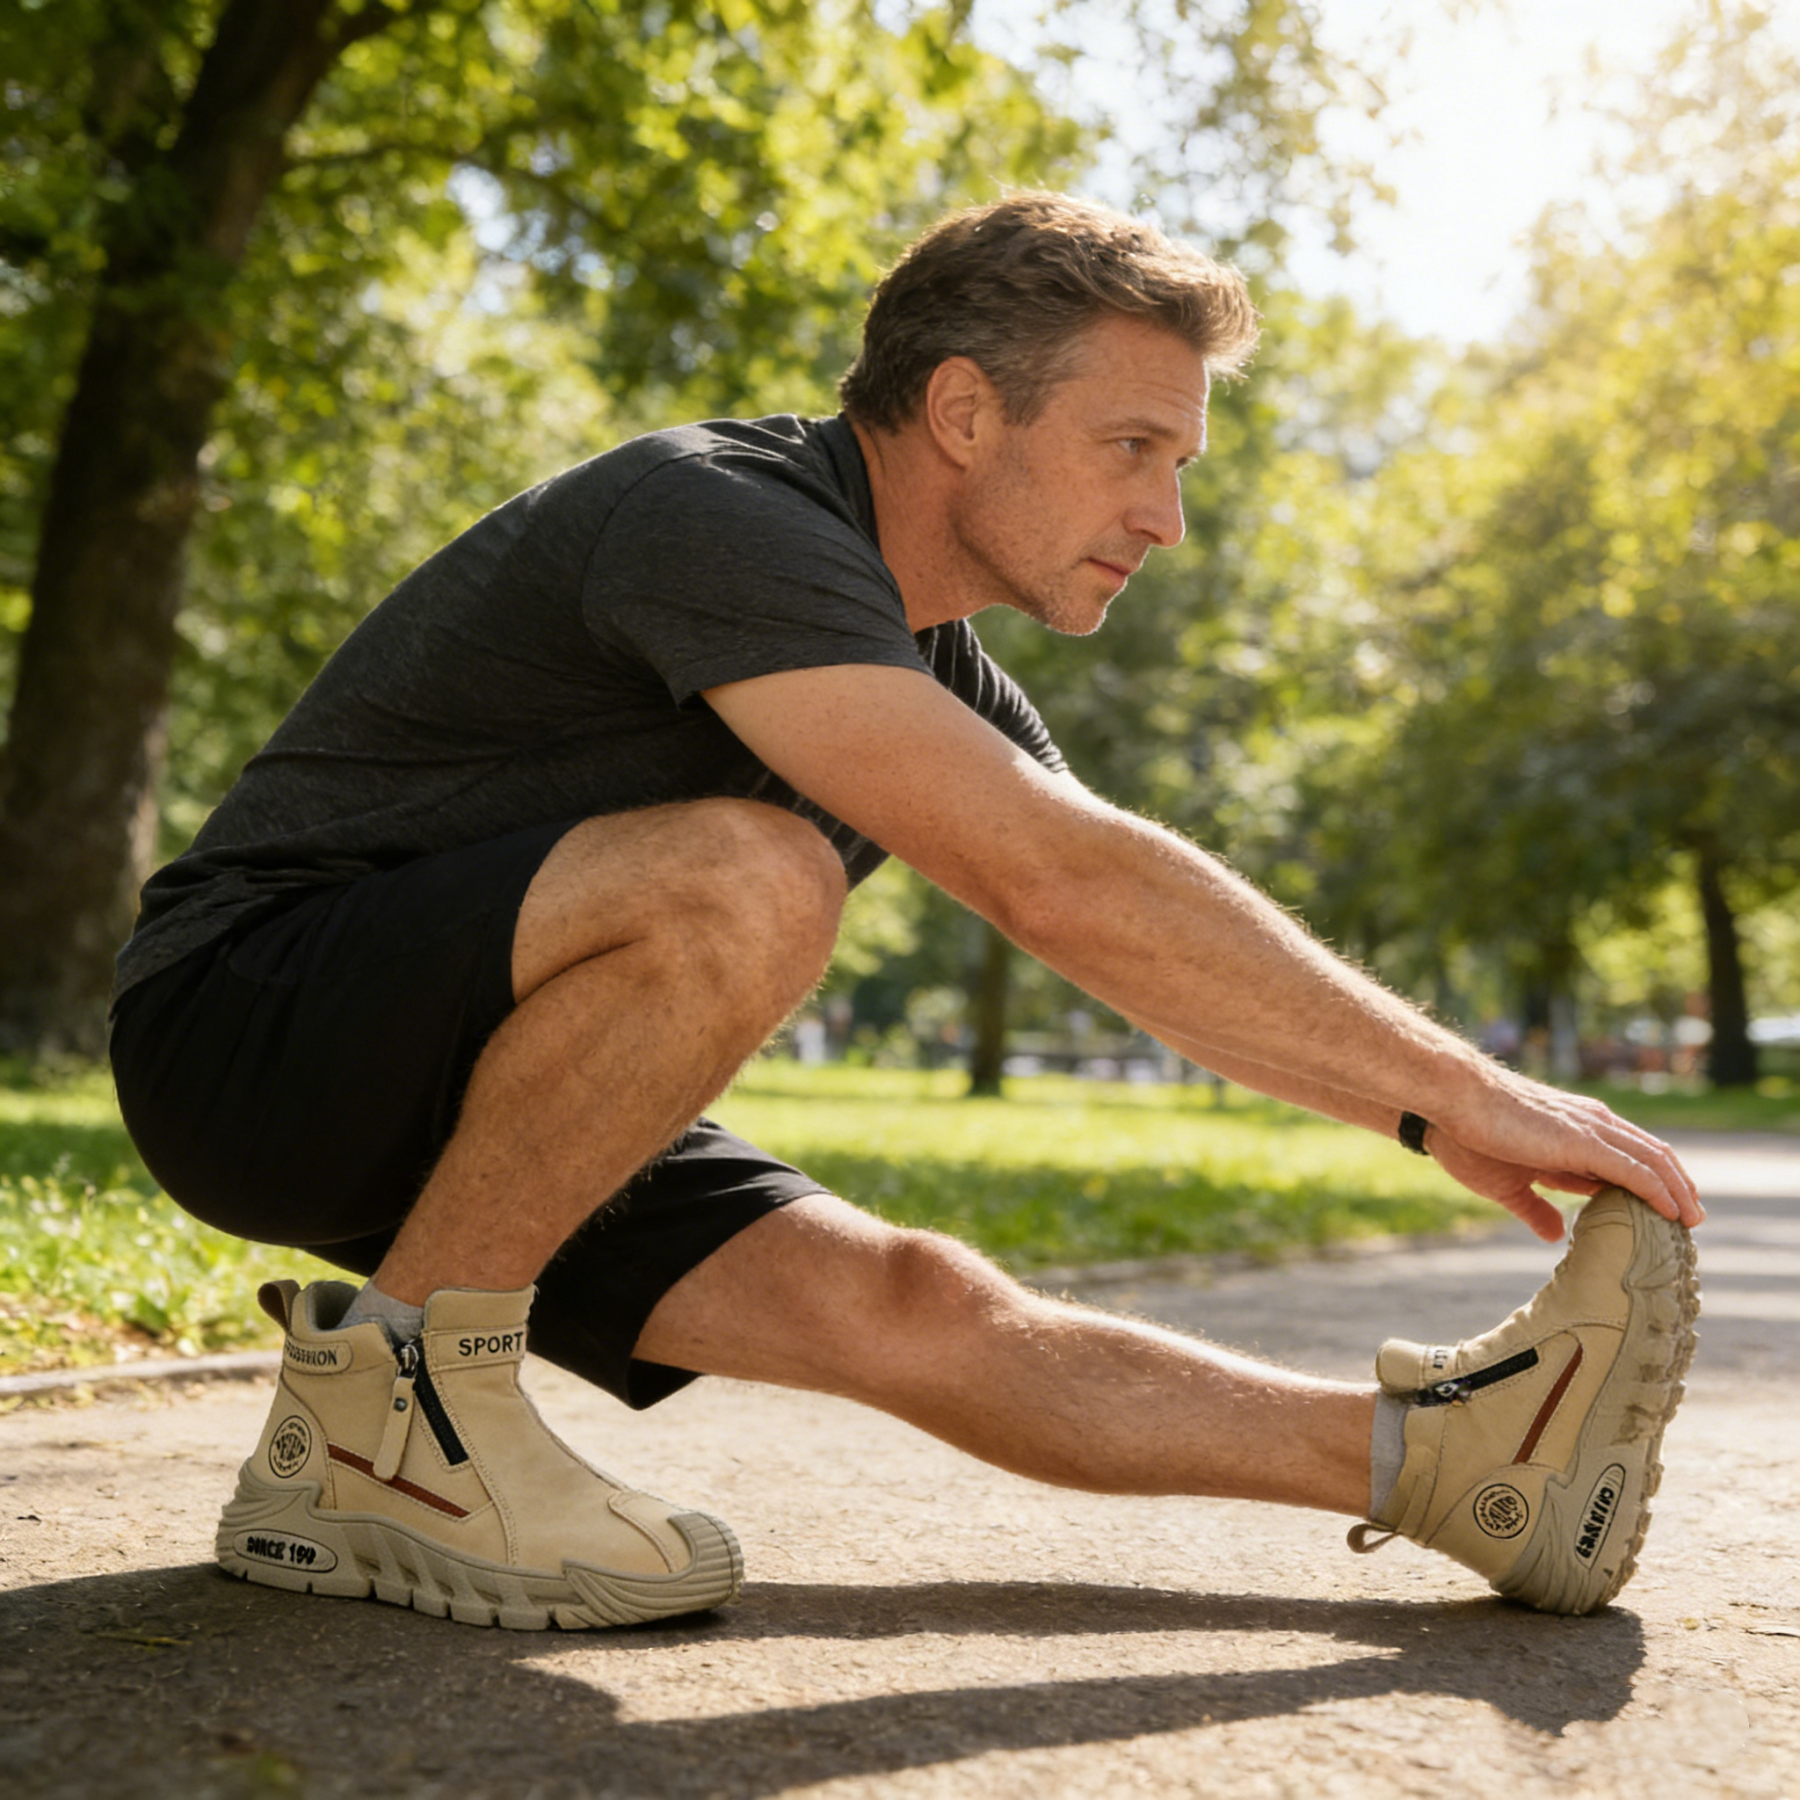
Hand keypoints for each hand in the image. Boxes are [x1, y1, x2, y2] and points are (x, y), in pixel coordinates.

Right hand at [1429, 1074, 1703, 1238]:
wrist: (1452, 1102)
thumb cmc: (1468, 1137)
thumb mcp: (1508, 1183)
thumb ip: (1534, 1206)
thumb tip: (1555, 1234)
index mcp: (1573, 1130)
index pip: (1626, 1156)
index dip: (1650, 1184)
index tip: (1665, 1212)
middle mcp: (1591, 1123)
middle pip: (1651, 1154)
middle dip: (1676, 1185)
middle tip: (1691, 1218)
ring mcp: (1590, 1129)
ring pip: (1653, 1159)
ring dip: (1678, 1190)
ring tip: (1692, 1220)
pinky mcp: (1584, 1140)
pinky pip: (1636, 1168)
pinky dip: (1659, 1190)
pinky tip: (1673, 1211)